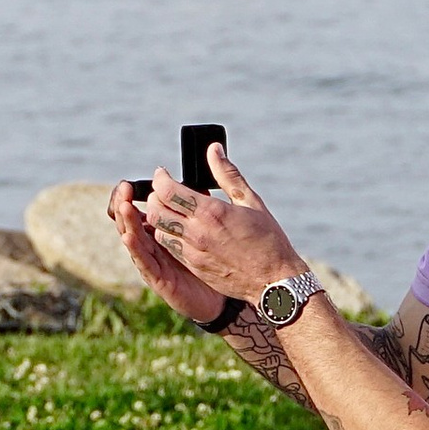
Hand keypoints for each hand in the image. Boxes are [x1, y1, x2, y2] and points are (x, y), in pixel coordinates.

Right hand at [107, 178, 227, 325]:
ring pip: (133, 240)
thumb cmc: (210, 261)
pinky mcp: (158, 279)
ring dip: (127, 222)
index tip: (128, 184)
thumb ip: (194, 209)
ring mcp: (152, 263)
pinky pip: (144, 263)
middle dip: (123, 204)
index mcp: (157, 232)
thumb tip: (195, 186)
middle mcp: (150, 246)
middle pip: (128, 223)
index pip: (134, 211)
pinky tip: (130, 237)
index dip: (128, 198)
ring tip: (125, 206)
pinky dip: (135, 249)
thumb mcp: (201, 229)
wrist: (221, 296)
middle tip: (124, 189)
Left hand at [141, 145, 302, 309]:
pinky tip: (178, 228)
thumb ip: (227, 174)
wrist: (273, 280)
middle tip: (162, 190)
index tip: (163, 173)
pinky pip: (169, 247)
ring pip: (158, 230)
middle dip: (154, 196)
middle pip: (156, 210)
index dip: (160, 178)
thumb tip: (214, 149)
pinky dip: (167, 234)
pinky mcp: (194, 266)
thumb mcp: (250, 201)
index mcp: (211, 212)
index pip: (168, 190)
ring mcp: (193, 252)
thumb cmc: (267, 238)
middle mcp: (197, 232)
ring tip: (169, 209)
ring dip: (158, 216)